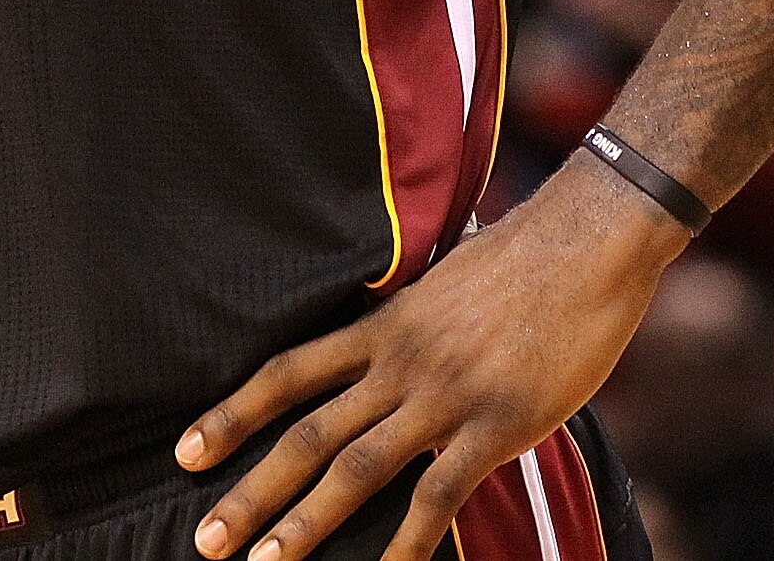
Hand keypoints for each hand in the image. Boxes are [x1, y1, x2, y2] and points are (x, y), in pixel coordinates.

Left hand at [176, 154, 687, 560]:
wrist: (587, 241)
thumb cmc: (523, 262)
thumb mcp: (443, 287)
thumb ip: (407, 327)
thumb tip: (383, 353)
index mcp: (383, 325)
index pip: (287, 373)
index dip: (232, 415)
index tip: (186, 453)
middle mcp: (399, 362)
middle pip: (307, 433)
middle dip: (252, 492)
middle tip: (207, 540)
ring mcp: (445, 395)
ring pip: (357, 468)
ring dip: (306, 523)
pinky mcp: (497, 424)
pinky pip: (439, 495)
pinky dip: (409, 542)